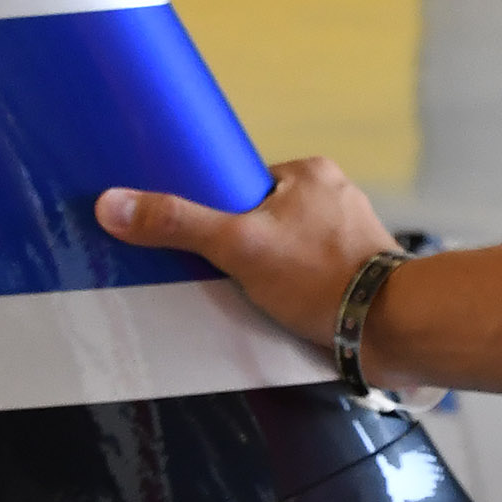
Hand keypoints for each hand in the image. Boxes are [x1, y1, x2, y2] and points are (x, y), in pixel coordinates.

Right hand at [97, 156, 400, 351]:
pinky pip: (309, 274)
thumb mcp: (237, 246)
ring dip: (267, 272)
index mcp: (308, 172)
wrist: (389, 329)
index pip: (243, 183)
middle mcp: (335, 195)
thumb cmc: (319, 278)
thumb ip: (177, 224)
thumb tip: (112, 203)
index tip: (202, 239)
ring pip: (286, 248)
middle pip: (262, 216)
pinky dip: (292, 291)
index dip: (217, 211)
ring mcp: (350, 235)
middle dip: (242, 246)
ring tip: (249, 298)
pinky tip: (278, 312)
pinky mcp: (358, 273)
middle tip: (222, 275)